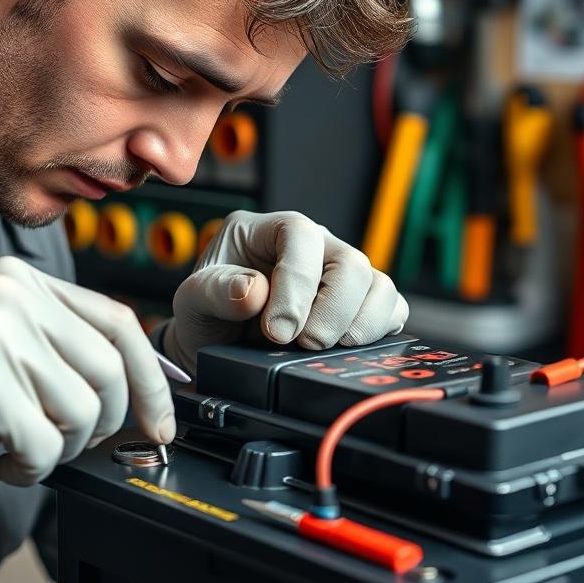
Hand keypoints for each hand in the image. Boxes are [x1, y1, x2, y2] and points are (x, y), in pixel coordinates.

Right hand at [0, 256, 174, 485]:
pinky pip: (44, 442)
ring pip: (82, 409)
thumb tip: (136, 387)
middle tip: (73, 441)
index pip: (118, 321)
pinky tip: (6, 462)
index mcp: (25, 279)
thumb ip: (56, 342)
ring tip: (27, 450)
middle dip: (106, 422)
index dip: (152, 377)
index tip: (160, 419)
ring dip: (64, 449)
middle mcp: (13, 295)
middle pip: (109, 368)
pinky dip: (34, 468)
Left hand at [161, 211, 407, 372]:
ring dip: (356, 326)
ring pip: (378, 286)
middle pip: (349, 263)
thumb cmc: (207, 314)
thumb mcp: (193, 300)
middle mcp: (313, 246)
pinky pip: (390, 310)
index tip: (277, 329)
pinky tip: (341, 351)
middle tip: (302, 344)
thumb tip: (252, 290)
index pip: (300, 235)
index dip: (296, 282)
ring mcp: (340, 274)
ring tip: (319, 351)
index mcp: (269, 231)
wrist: (217, 346)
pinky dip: (374, 334)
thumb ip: (216, 291)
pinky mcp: (361, 304)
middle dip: (330, 312)